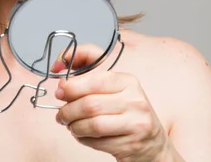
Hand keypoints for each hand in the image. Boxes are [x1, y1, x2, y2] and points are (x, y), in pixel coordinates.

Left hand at [54, 49, 170, 161]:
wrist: (152, 144)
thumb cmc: (125, 112)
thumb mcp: (111, 88)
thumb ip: (86, 72)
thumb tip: (58, 65)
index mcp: (127, 81)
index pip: (95, 79)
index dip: (71, 86)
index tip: (59, 91)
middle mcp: (135, 100)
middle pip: (90, 104)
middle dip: (68, 110)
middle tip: (61, 114)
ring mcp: (136, 123)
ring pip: (92, 124)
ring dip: (74, 126)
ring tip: (69, 125)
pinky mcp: (132, 144)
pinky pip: (98, 141)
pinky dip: (83, 139)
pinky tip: (82, 135)